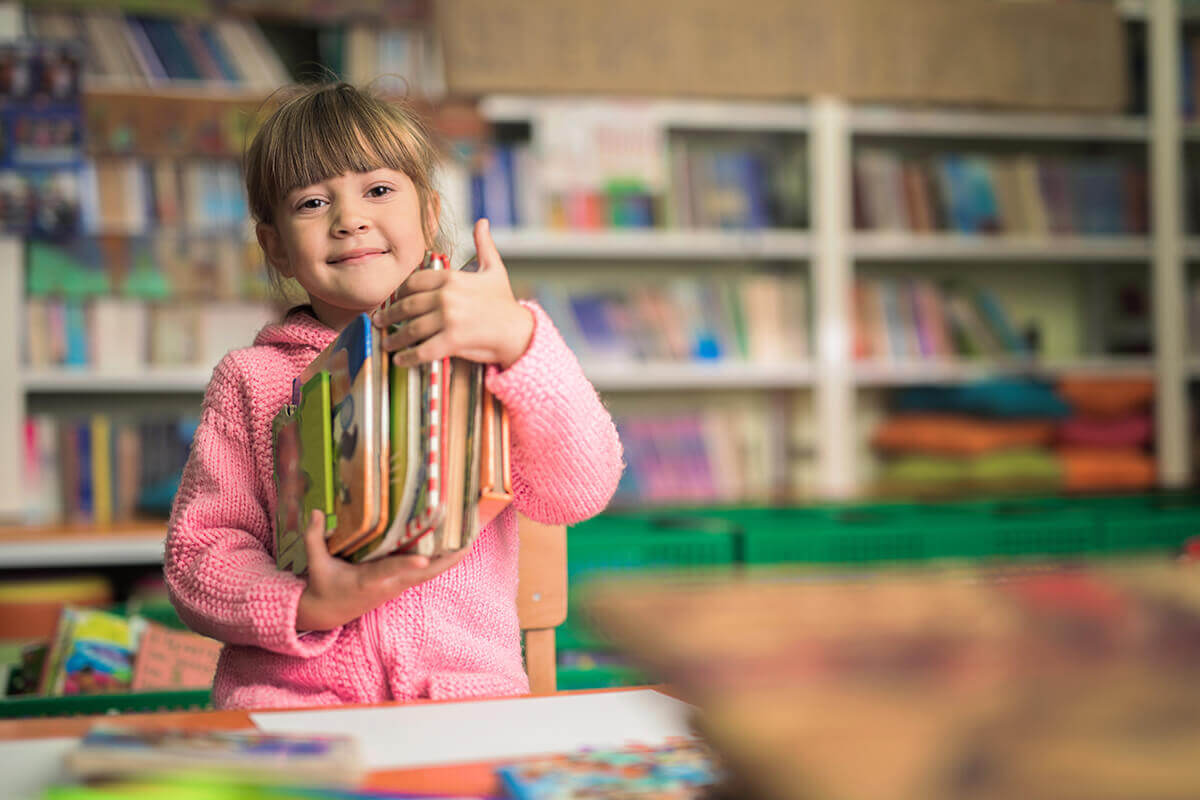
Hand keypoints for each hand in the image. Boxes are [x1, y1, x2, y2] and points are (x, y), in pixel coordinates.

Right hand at [295, 510, 468, 631]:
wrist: (327, 612)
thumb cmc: (323, 585)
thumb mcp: (316, 564)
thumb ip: (315, 538)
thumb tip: (316, 511)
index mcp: (365, 581)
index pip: (387, 572)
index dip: (405, 566)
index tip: (423, 561)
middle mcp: (387, 585)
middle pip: (422, 575)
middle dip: (444, 562)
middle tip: (467, 544)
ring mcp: (396, 586)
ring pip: (428, 575)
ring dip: (448, 561)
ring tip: (469, 541)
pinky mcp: (399, 585)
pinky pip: (425, 574)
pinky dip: (441, 562)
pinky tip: (454, 548)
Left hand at [375, 218, 533, 368]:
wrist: (518, 331)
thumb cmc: (505, 302)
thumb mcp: (494, 269)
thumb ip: (484, 245)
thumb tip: (482, 222)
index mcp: (452, 278)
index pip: (414, 282)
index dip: (398, 292)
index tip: (392, 300)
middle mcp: (447, 296)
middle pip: (407, 305)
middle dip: (390, 315)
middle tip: (380, 321)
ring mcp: (448, 319)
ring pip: (411, 329)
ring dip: (395, 338)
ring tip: (387, 343)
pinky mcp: (452, 341)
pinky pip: (422, 350)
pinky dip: (408, 357)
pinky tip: (400, 360)